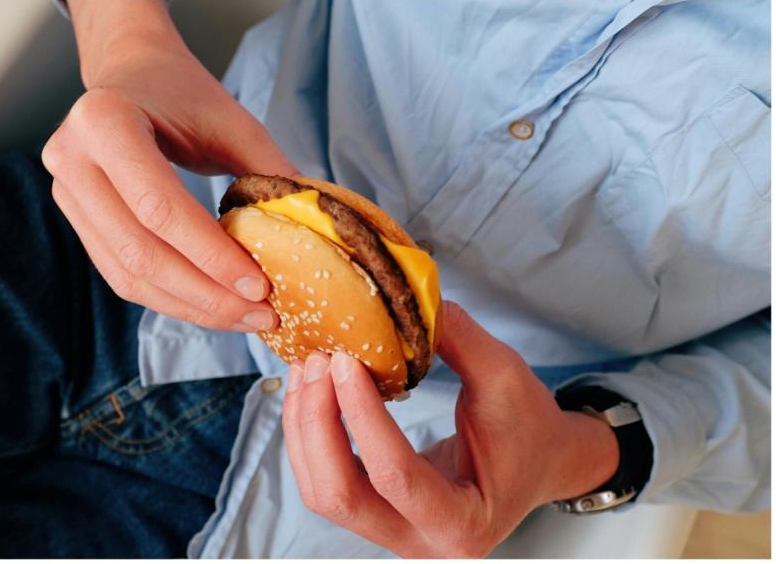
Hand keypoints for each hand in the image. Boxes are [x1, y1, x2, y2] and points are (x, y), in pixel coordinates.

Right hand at [42, 0, 295, 331]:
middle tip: (260, 314)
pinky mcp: (76, 221)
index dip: (211, 256)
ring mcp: (66, 195)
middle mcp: (71, 160)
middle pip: (140, 252)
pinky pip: (122, 276)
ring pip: (129, 275)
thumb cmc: (184, 94)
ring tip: (244, 318)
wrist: (132, 73)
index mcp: (105, 122)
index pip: (160, 208)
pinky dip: (171, 298)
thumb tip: (314, 234)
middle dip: (205, 295)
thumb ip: (269, 173)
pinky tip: (213, 306)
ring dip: (190, 307)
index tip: (261, 287)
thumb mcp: (233, 123)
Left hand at [282, 301, 619, 556]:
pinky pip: (326, 479)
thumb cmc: (529, 427)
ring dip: (305, 428)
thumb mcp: (506, 377)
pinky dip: (312, 434)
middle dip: (318, 425)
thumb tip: (403, 306)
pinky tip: (312, 390)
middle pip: (340, 496)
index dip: (362, 416)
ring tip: (308, 369)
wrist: (541, 460)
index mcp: (462, 522)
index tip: (345, 362)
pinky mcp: (375, 512)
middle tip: (319, 363)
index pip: (395, 476)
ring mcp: (392, 532)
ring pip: (322, 491)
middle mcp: (420, 542)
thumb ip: (458, 340)